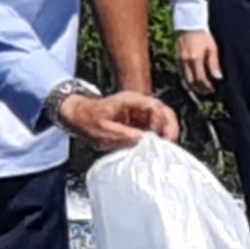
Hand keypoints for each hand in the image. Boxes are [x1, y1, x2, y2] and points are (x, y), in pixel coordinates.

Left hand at [61, 89, 178, 150]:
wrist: (79, 115)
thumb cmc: (89, 119)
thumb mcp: (102, 129)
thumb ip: (122, 134)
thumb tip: (143, 140)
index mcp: (130, 100)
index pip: (155, 107)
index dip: (160, 121)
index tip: (158, 137)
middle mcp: (139, 104)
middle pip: (165, 111)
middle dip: (170, 127)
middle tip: (169, 143)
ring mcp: (141, 112)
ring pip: (164, 119)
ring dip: (167, 132)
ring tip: (165, 148)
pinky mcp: (140, 122)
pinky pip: (156, 127)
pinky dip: (160, 137)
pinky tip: (157, 148)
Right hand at [177, 30, 219, 93]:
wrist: (188, 25)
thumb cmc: (203, 36)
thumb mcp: (212, 49)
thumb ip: (214, 64)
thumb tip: (218, 77)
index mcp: (195, 59)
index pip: (200, 79)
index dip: (206, 86)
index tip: (212, 89)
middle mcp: (185, 62)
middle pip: (191, 82)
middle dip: (199, 89)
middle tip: (208, 92)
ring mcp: (179, 61)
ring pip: (185, 79)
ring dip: (193, 87)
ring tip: (201, 89)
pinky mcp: (177, 59)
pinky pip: (181, 74)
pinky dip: (187, 80)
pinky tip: (193, 82)